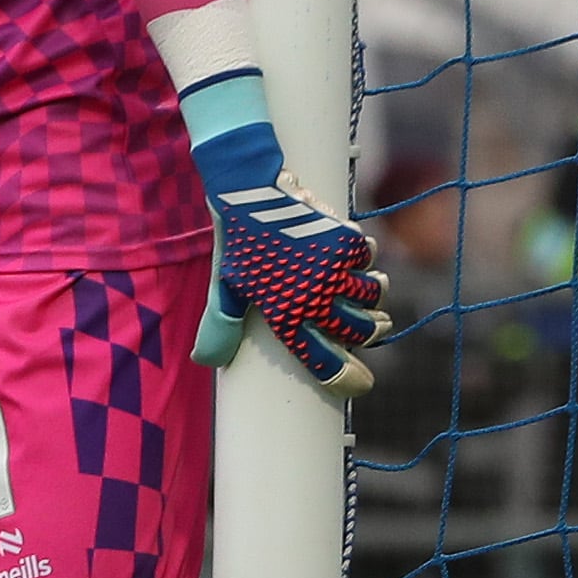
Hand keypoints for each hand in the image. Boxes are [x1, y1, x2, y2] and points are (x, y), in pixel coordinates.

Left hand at [185, 80, 395, 401]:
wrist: (250, 192)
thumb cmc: (238, 243)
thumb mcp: (227, 288)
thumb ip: (221, 326)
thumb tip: (204, 360)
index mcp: (284, 317)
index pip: (324, 363)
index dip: (347, 380)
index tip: (363, 385)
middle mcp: (312, 300)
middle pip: (361, 331)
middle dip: (370, 330)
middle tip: (372, 324)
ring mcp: (332, 272)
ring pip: (371, 296)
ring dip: (371, 293)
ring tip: (367, 287)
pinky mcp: (345, 243)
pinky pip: (368, 258)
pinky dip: (363, 256)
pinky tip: (350, 251)